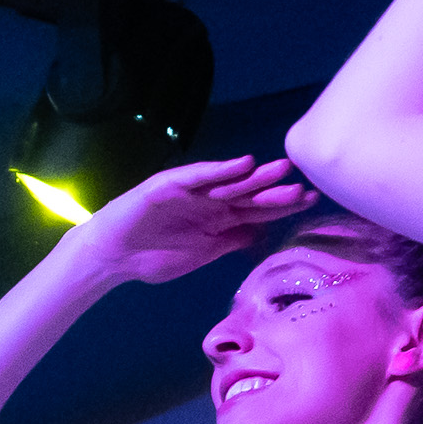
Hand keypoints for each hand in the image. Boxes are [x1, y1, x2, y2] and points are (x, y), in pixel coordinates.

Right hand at [58, 154, 313, 290]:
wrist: (111, 257)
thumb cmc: (152, 258)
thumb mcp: (200, 256)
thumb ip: (228, 243)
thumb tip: (261, 234)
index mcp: (219, 219)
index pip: (257, 211)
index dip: (283, 206)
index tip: (310, 202)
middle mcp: (210, 201)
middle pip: (250, 194)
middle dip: (275, 191)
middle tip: (304, 189)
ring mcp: (192, 191)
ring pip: (229, 182)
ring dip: (255, 176)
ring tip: (281, 170)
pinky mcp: (171, 184)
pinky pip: (199, 175)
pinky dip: (220, 170)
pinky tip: (242, 164)